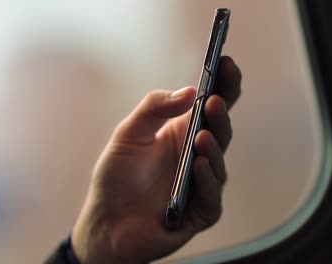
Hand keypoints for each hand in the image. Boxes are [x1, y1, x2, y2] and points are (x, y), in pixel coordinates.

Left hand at [72, 56, 240, 262]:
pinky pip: (211, 196)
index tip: (226, 63)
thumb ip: (153, 109)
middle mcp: (195, 156)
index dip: (223, 84)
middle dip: (220, 113)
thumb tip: (188, 91)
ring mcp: (200, 184)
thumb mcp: (128, 134)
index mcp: (181, 134)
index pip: (211, 105)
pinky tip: (199, 166)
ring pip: (219, 162)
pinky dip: (207, 180)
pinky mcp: (199, 212)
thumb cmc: (116, 178)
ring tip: (202, 135)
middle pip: (220, 130)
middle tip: (214, 100)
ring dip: (213, 147)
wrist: (106, 223)